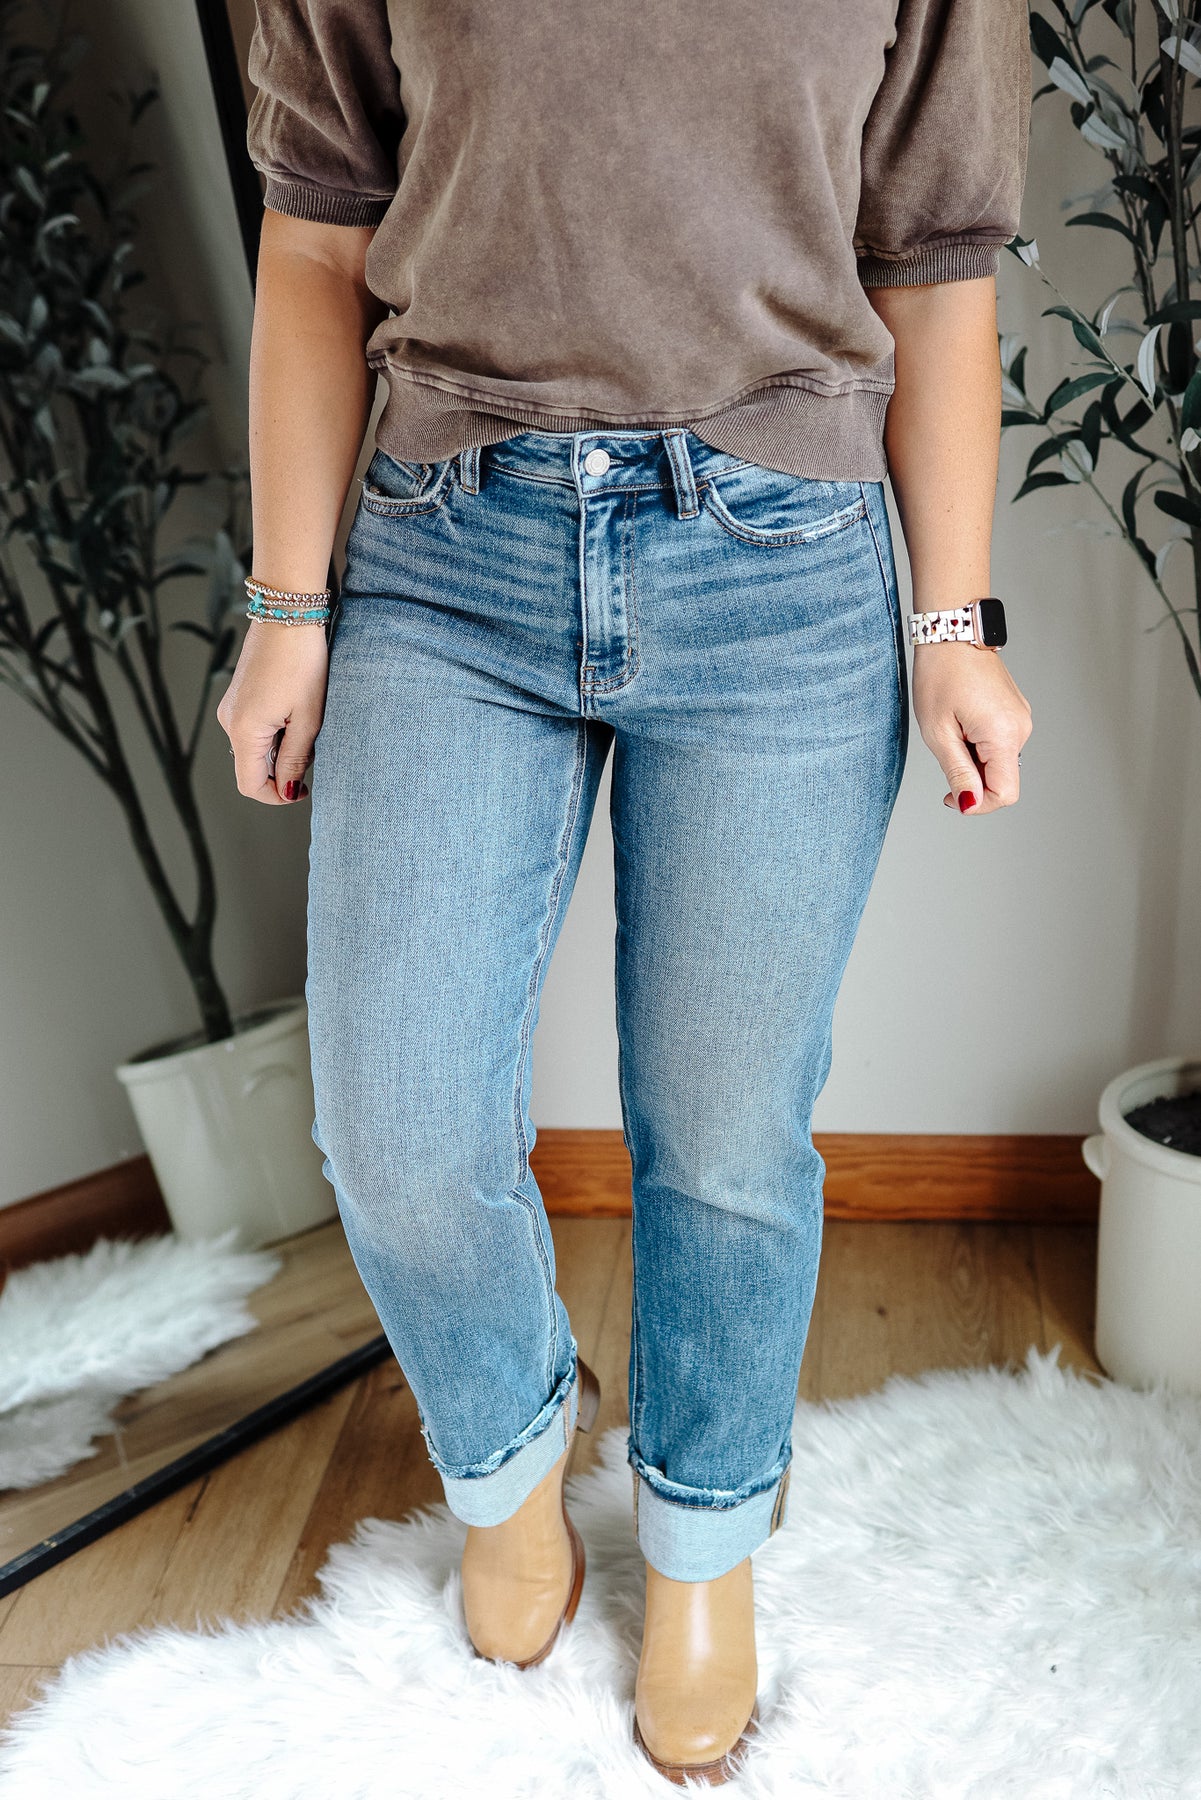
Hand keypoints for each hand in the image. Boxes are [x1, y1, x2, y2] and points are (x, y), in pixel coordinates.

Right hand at [216, 621, 329, 803]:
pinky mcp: (238, 696)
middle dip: (282, 769)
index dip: (277, 796)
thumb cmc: (301, 662)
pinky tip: (296, 710)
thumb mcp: (308, 718)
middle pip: (252, 767)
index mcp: (245, 731)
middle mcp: (230, 721)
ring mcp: (231, 707)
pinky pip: (254, 728)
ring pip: (255, 748)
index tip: (303, 790)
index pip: (250, 785)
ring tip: (306, 721)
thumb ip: (296, 759)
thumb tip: (289, 790)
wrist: (287, 614)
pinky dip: (275, 731)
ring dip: (280, 748)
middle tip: (314, 747)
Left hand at [911, 642, 1031, 814]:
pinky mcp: (1015, 712)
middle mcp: (1021, 728)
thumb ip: (958, 772)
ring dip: (973, 759)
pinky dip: (978, 744)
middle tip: (945, 747)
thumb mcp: (939, 732)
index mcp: (1005, 735)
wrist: (952, 633)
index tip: (950, 795)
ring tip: (952, 728)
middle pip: (1002, 779)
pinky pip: (999, 743)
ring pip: (998, 761)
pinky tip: (961, 721)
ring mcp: (1021, 719)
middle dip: (971, 777)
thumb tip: (970, 804)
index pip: (1006, 794)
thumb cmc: (940, 675)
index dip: (978, 804)